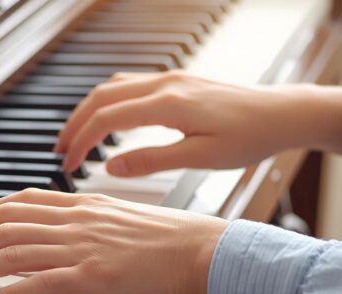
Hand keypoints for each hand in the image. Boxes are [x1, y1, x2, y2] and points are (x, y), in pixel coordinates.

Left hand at [0, 188, 228, 293]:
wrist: (206, 252)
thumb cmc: (174, 241)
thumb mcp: (125, 221)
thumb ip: (93, 225)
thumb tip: (70, 239)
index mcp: (84, 205)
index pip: (21, 202)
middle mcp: (76, 220)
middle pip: (5, 223)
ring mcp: (81, 246)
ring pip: (10, 251)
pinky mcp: (91, 275)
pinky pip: (36, 283)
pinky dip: (6, 292)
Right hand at [56, 71, 341, 174]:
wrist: (282, 114)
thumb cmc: (249, 137)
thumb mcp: (199, 159)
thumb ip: (150, 161)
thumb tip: (111, 167)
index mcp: (167, 104)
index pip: (106, 120)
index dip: (81, 142)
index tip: (68, 165)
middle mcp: (164, 84)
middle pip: (100, 97)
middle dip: (75, 124)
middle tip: (60, 150)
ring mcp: (170, 79)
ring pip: (113, 87)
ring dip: (89, 110)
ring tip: (76, 135)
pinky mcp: (177, 81)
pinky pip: (130, 85)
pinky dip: (109, 101)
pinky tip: (108, 117)